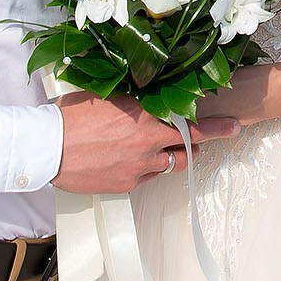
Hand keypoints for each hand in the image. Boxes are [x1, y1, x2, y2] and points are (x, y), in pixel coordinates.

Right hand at [51, 94, 238, 193]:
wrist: (46, 148)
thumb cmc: (71, 116)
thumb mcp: (108, 97)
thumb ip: (135, 100)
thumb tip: (150, 95)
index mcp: (146, 117)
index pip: (193, 122)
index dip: (217, 125)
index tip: (233, 124)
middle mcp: (148, 143)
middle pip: (191, 146)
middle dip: (205, 140)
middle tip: (218, 135)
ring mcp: (139, 167)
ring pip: (173, 164)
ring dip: (178, 156)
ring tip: (176, 149)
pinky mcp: (126, 185)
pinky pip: (150, 177)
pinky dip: (152, 169)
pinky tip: (141, 161)